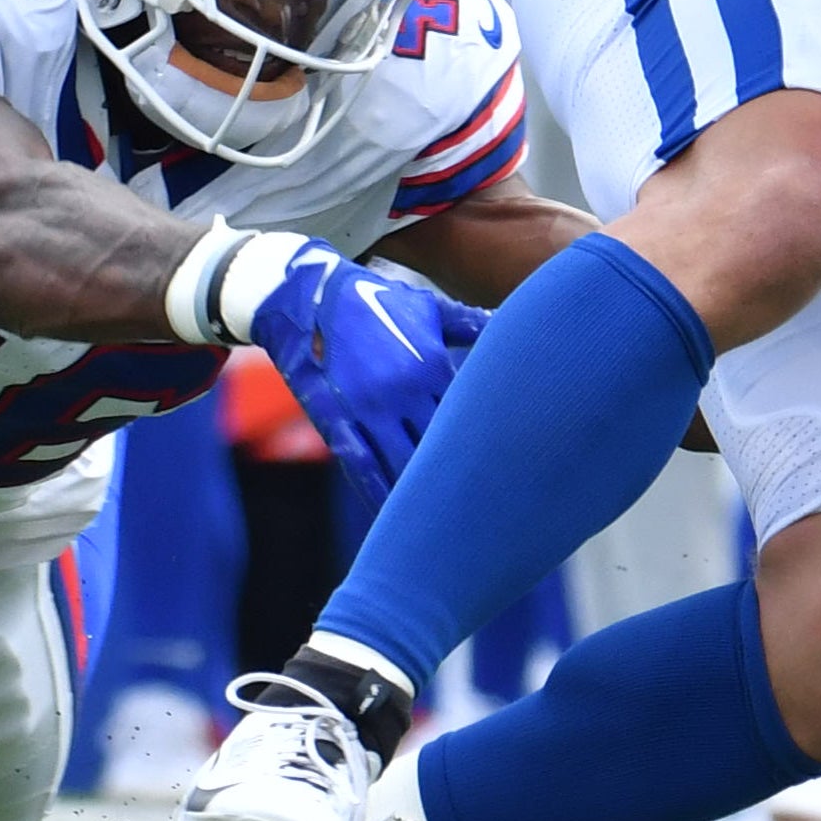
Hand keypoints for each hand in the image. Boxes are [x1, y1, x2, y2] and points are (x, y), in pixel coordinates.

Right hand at [242, 241, 485, 507]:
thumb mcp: (427, 308)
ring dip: (420, 494)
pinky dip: (377, 494)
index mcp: (432, 366)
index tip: (509, 472)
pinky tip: (391, 518)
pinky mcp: (335, 420)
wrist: (308, 294)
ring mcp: (368, 408)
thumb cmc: (376, 301)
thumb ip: (471, 324)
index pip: (468, 418)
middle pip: (439, 447)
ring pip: (402, 463)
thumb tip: (512, 322)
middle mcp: (403, 391)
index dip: (486, 446)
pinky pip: (361, 466)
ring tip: (446, 526)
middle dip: (459, 478)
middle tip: (485, 511)